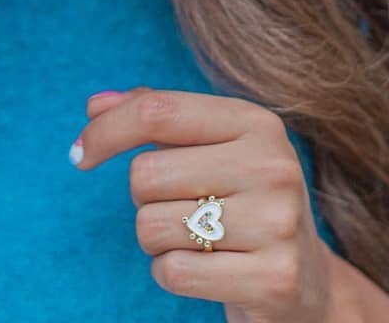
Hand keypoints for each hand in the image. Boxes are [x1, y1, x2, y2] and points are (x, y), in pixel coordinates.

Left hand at [73, 88, 388, 322]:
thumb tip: (94, 105)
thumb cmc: (242, 202)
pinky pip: (172, 272)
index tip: (79, 155)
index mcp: (255, 121)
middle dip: (145, 200)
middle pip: (145, 175)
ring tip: (199, 242)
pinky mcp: (274, 279)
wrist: (309, 284)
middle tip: (183, 211)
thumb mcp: (210, 148)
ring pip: (152, 226)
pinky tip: (208, 271)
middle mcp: (272, 165)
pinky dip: (172, 274)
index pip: (157, 112)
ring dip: (157, 240)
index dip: (105, 131)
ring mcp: (278, 223)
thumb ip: (154, 118)